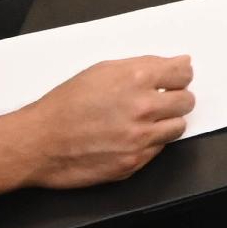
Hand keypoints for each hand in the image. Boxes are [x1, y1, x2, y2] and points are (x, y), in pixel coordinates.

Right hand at [11, 54, 193, 188]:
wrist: (40, 142)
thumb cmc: (65, 104)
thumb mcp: (101, 71)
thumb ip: (143, 66)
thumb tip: (179, 64)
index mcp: (136, 79)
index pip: (183, 73)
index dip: (179, 75)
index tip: (175, 78)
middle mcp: (142, 109)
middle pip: (187, 101)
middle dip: (176, 98)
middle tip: (159, 100)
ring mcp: (140, 139)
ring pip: (178, 127)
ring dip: (166, 122)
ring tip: (144, 120)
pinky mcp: (134, 163)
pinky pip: (158, 149)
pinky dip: (149, 143)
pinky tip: (128, 137)